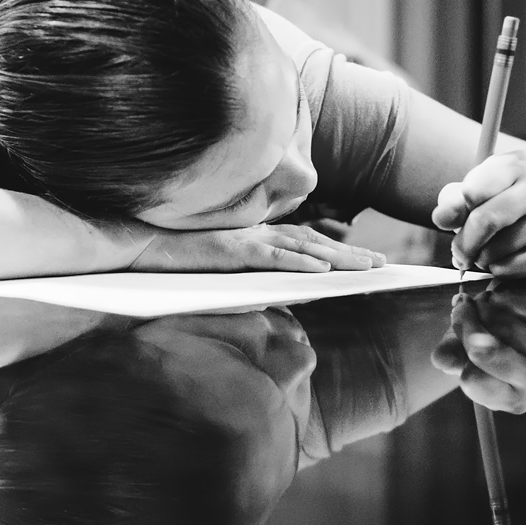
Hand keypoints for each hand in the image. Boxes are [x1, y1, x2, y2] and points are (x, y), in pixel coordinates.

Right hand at [129, 223, 386, 272]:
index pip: (307, 242)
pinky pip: (272, 257)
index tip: (367, 259)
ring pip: (302, 249)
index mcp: (257, 235)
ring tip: (365, 268)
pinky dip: (299, 263)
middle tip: (382, 265)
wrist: (143, 247)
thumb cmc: (180, 261)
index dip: (339, 249)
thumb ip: (256, 277)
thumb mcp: (225, 270)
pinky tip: (322, 272)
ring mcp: (247, 239)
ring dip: (336, 259)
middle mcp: (258, 232)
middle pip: (314, 244)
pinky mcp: (233, 250)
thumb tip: (291, 291)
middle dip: (350, 254)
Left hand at [431, 150, 525, 276]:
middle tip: (458, 252)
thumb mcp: (476, 188)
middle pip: (485, 221)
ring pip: (495, 250)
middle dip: (463, 243)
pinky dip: (496, 270)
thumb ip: (453, 201)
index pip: (472, 192)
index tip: (454, 218)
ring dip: (480, 258)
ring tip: (486, 249)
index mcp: (517, 164)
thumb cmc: (502, 199)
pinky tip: (503, 257)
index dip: (456, 211)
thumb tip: (442, 217)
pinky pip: (509, 270)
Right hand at [431, 280, 525, 413]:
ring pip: (492, 318)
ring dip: (480, 305)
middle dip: (464, 323)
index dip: (459, 358)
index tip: (458, 341)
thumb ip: (450, 357)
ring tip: (486, 306)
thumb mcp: (465, 354)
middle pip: (481, 351)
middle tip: (461, 309)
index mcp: (514, 399)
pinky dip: (497, 293)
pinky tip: (503, 299)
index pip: (472, 380)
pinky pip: (507, 298)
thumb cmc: (491, 340)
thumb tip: (443, 359)